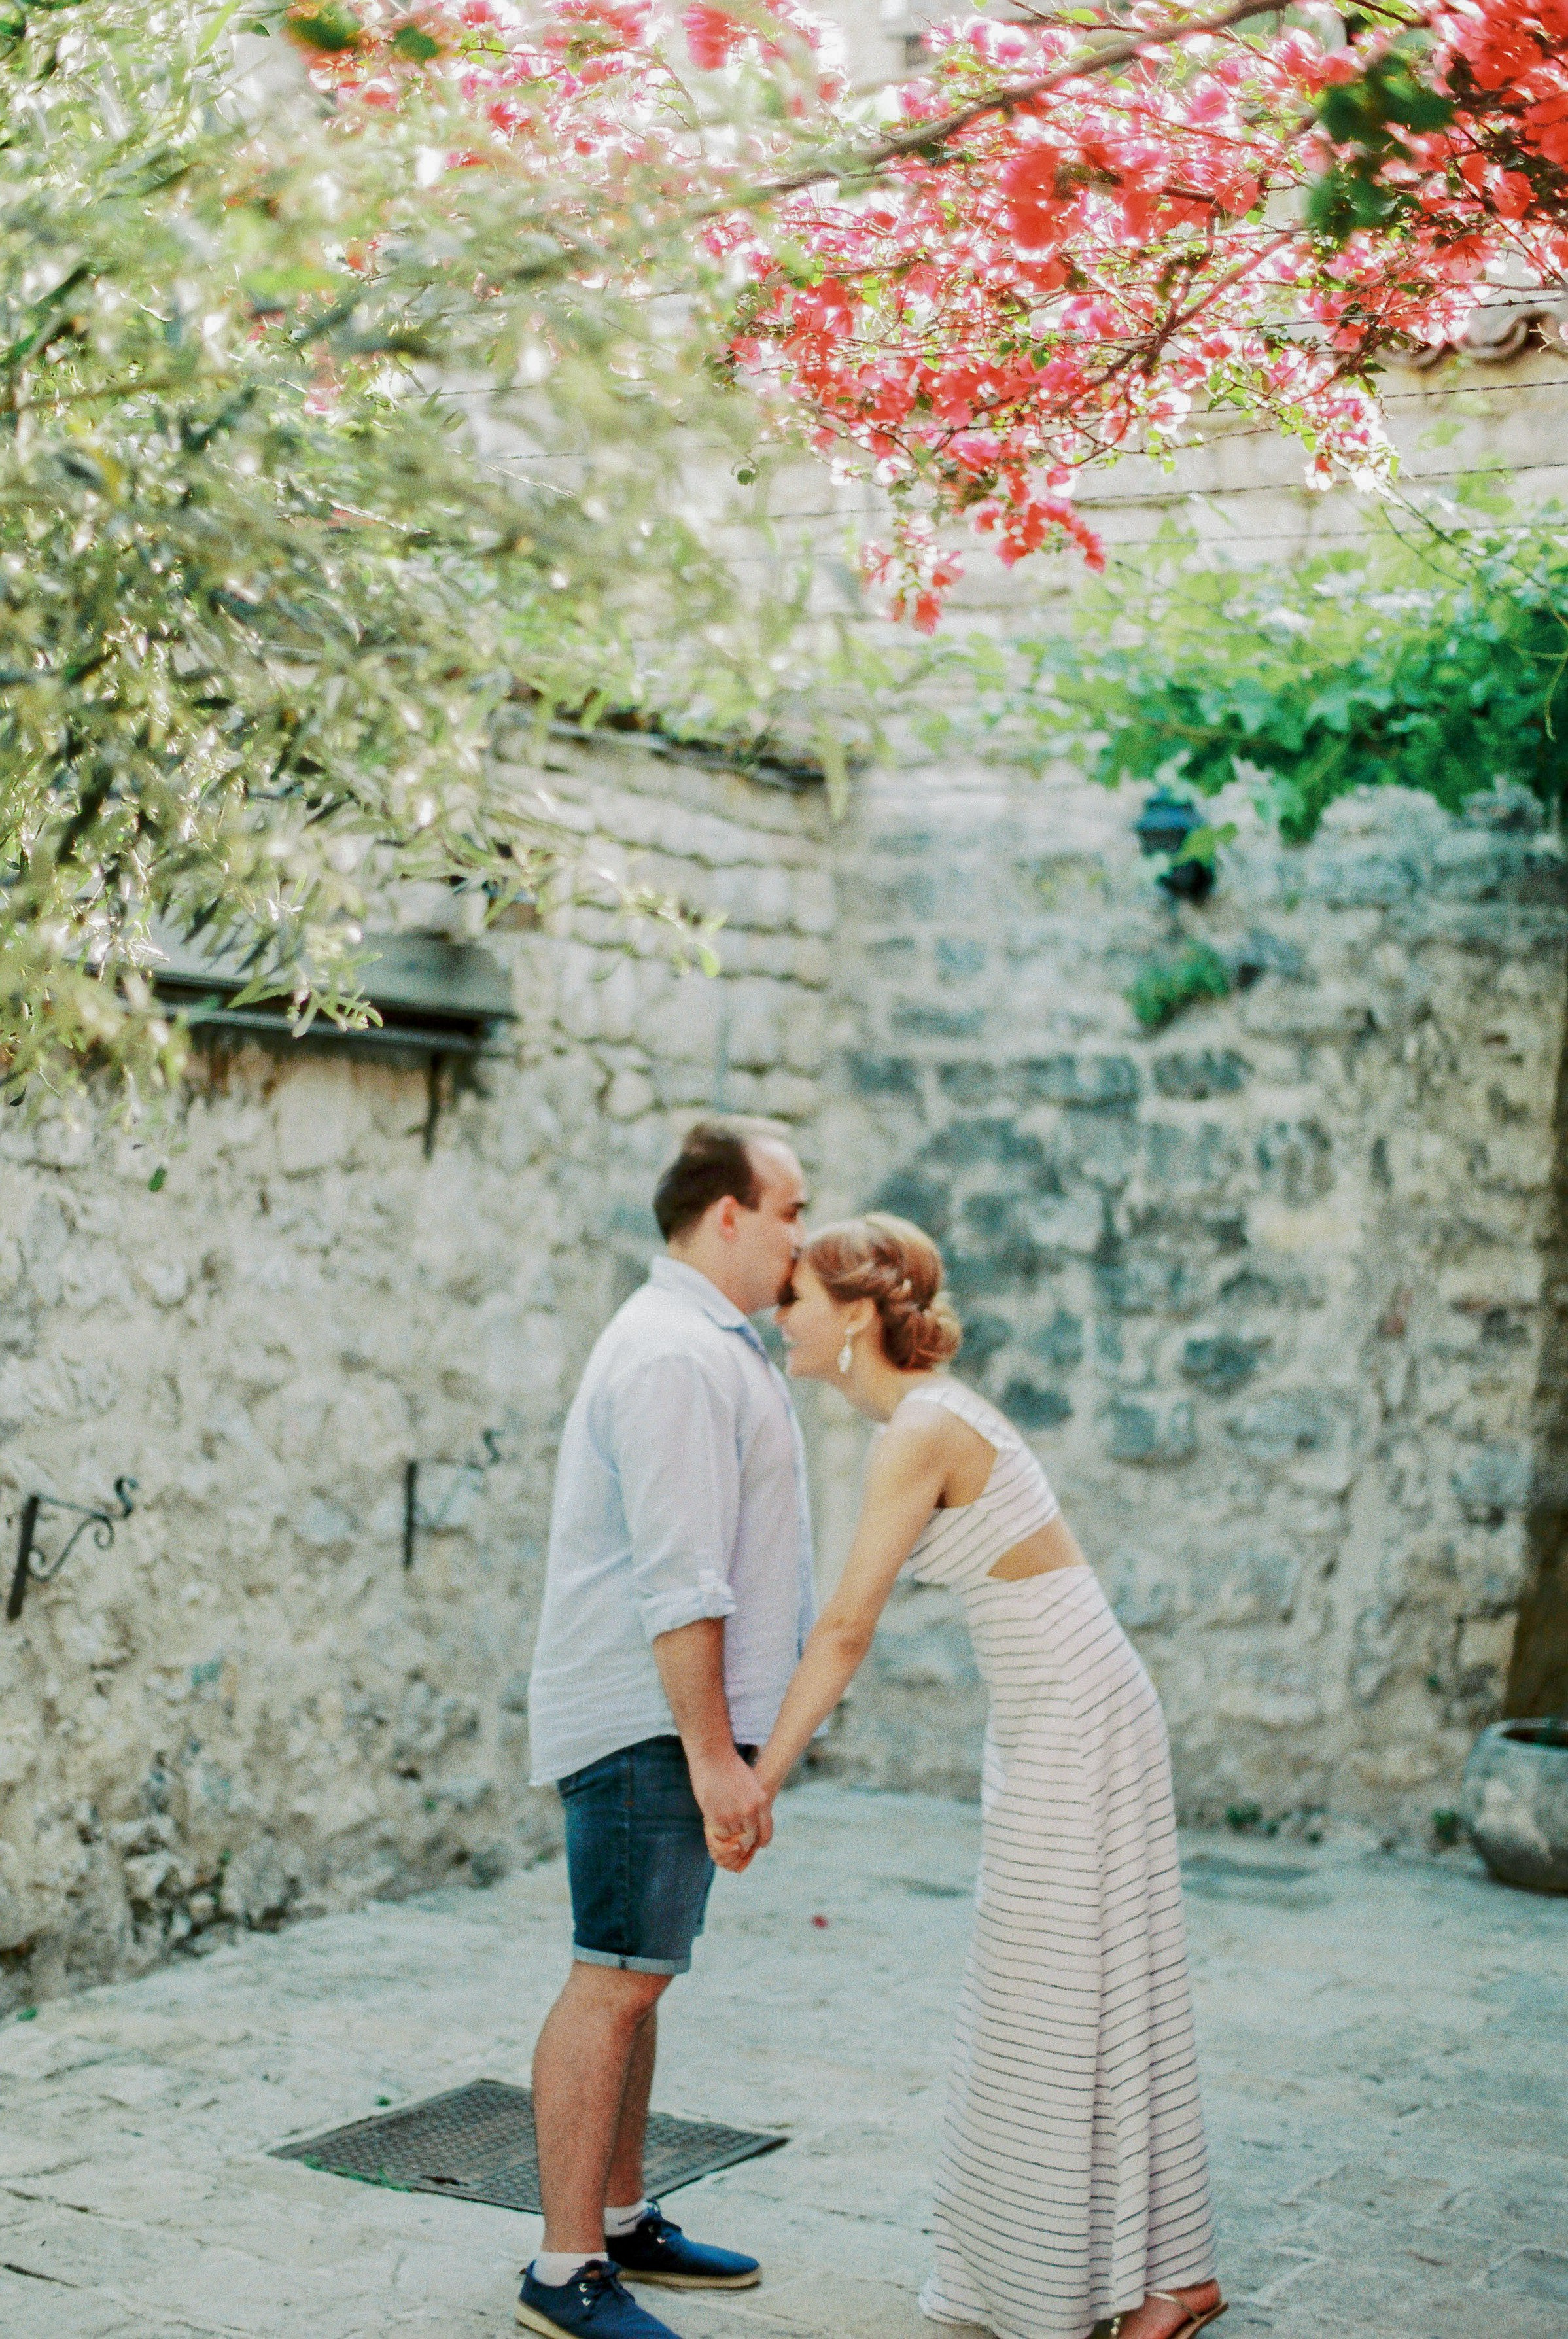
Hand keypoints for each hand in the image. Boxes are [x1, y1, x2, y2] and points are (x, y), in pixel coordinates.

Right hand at [689, 1748, 769, 1865]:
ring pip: (733, 1836)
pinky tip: (717, 1823)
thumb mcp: (752, 1785)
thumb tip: (755, 1820)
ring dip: (730, 1834)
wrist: (713, 1757)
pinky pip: (719, 1833)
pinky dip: (719, 1832)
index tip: (759, 1843)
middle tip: (739, 1837)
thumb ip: (755, 1803)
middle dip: (744, 1838)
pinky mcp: (716, 1817)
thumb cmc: (732, 1768)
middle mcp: (749, 1811)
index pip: (765, 1831)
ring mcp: (732, 1815)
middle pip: (748, 1836)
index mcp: (761, 1801)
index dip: (761, 1839)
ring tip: (725, 1826)